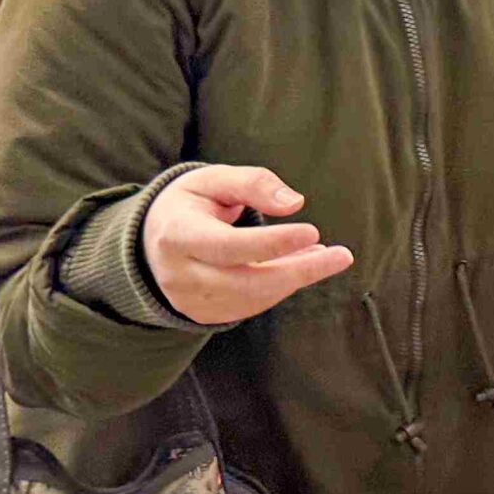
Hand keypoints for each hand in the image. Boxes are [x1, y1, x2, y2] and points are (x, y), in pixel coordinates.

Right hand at [141, 166, 351, 325]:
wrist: (151, 240)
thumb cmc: (191, 203)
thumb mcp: (213, 180)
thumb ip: (253, 183)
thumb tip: (295, 203)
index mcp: (177, 235)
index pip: (229, 246)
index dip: (272, 243)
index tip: (314, 232)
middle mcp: (179, 275)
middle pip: (247, 282)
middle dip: (300, 271)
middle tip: (342, 255)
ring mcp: (189, 300)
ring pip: (253, 298)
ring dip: (296, 278)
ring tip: (327, 255)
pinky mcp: (203, 314)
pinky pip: (251, 305)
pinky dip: (281, 287)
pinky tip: (302, 265)